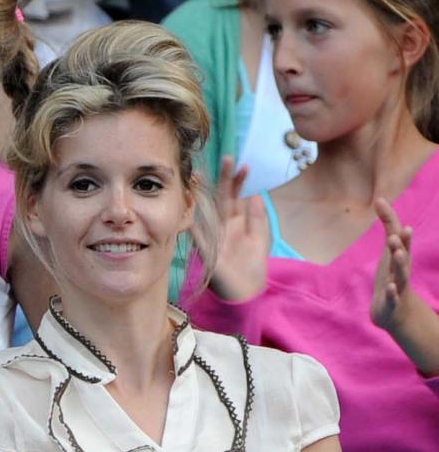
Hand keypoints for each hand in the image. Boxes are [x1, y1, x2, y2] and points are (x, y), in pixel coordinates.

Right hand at [208, 155, 270, 301]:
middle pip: (221, 199)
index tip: (244, 165)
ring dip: (205, 194)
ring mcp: (213, 238)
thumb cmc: (253, 268)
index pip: (235, 197)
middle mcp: (222, 227)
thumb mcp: (261, 239)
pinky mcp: (208, 253)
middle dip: (224, 179)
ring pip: (208, 211)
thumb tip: (256, 196)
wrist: (247, 293)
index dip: (239, 182)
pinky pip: (199, 239)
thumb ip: (258, 218)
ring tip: (203, 176)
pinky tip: (190, 215)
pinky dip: (194, 229)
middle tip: (227, 158)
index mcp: (235, 223)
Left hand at [371, 197, 415, 331]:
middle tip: (399, 233)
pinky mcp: (390, 301)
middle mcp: (401, 269)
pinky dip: (391, 291)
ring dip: (399, 264)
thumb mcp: (390, 249)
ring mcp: (397, 285)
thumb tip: (380, 199)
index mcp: (400, 256)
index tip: (393, 214)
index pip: (400, 240)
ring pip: (399, 274)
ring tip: (396, 253)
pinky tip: (389, 287)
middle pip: (402, 256)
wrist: (395, 310)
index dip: (397, 229)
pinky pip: (392, 296)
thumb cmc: (391, 274)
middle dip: (400, 245)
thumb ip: (388, 226)